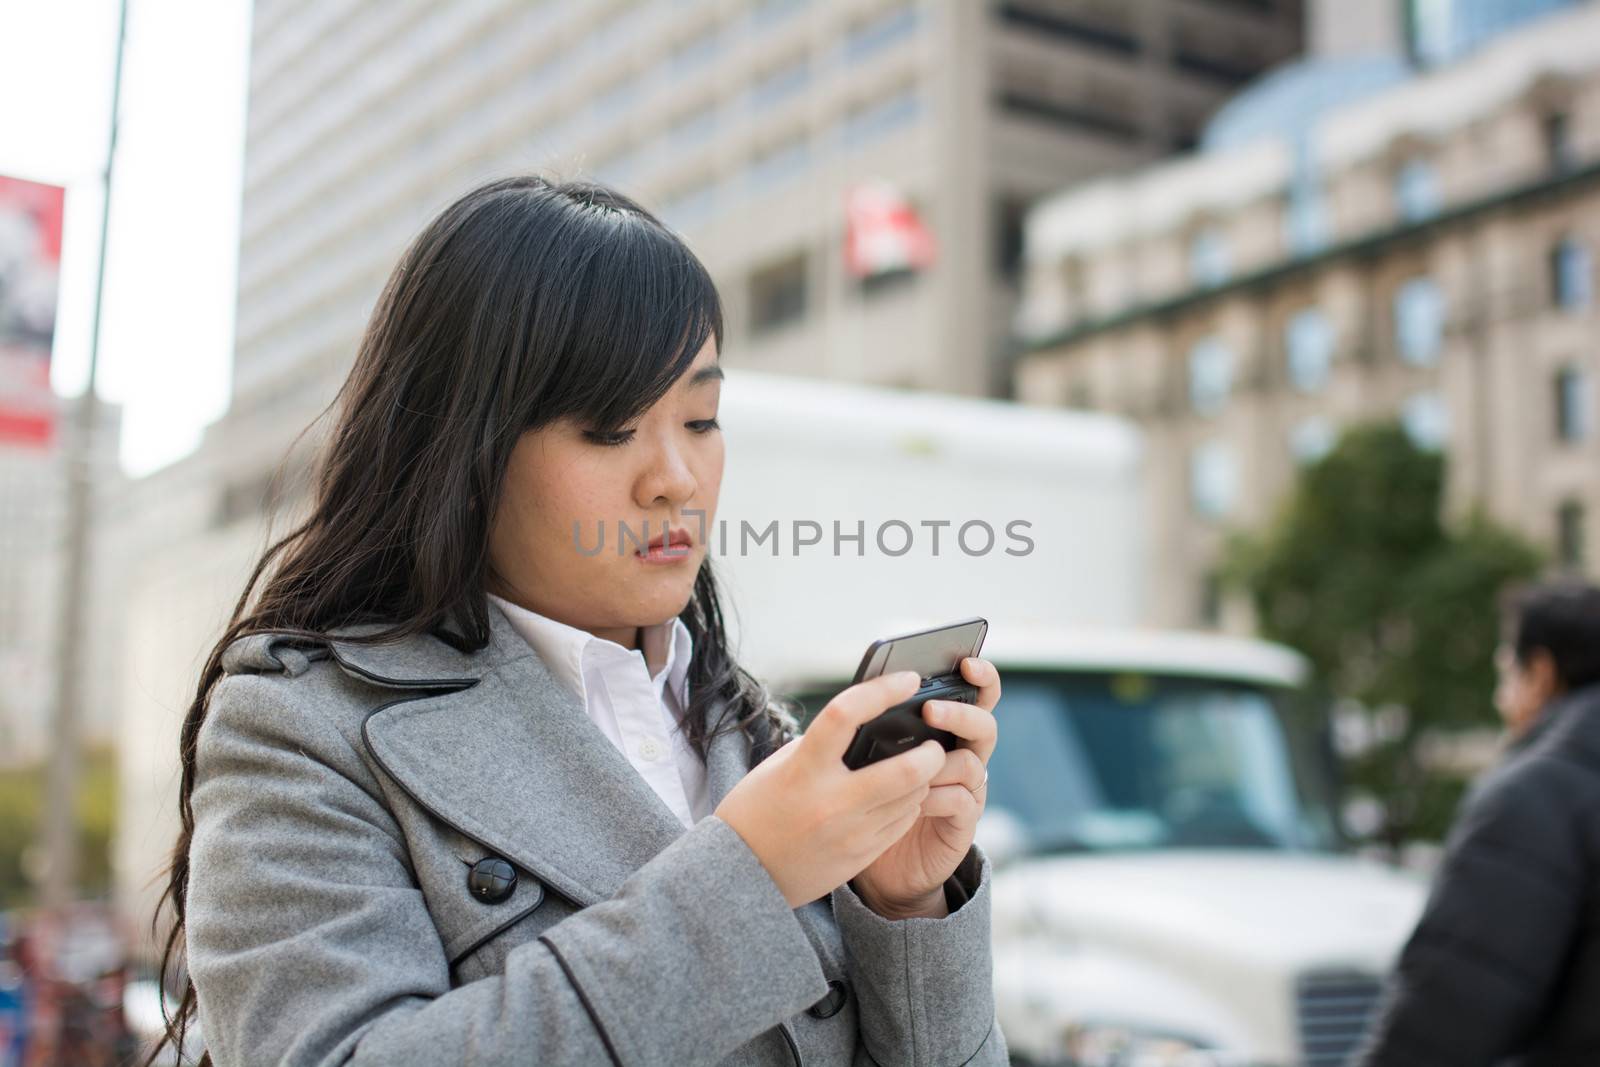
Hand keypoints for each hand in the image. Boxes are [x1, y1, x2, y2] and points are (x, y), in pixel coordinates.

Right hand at [714, 670, 946, 908]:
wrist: (744, 871)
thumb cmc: (759, 807)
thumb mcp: (783, 766)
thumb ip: (823, 745)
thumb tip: (869, 722)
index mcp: (803, 769)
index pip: (845, 715)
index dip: (882, 691)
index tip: (909, 680)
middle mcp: (830, 802)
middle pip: (904, 771)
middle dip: (930, 753)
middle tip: (934, 743)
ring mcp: (849, 833)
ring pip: (911, 798)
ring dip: (922, 779)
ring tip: (917, 768)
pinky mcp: (861, 855)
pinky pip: (902, 823)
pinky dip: (909, 804)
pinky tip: (901, 796)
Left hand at [850, 657, 1000, 918]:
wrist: (878, 861)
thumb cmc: (871, 797)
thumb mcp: (872, 755)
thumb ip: (882, 726)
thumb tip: (869, 688)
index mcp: (946, 731)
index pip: (976, 695)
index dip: (981, 677)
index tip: (966, 662)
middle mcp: (964, 755)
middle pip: (984, 725)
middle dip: (961, 714)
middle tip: (931, 711)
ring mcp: (967, 790)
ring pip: (972, 763)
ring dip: (941, 759)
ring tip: (915, 762)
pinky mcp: (963, 823)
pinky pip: (962, 801)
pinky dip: (938, 796)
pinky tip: (915, 798)